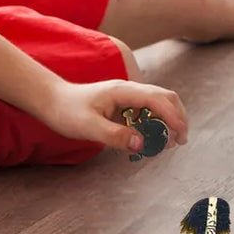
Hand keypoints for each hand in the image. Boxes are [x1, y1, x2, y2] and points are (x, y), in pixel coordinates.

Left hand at [36, 78, 189, 152]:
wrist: (51, 101)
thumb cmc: (67, 112)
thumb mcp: (88, 127)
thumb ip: (115, 135)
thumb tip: (142, 144)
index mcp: (124, 91)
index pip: (158, 99)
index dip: (173, 116)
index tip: (180, 135)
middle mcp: (129, 90)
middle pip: (164, 97)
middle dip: (177, 117)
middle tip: (181, 140)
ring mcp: (127, 96)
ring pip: (157, 103)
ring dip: (167, 121)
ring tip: (168, 143)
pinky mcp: (123, 104)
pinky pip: (145, 111)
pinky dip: (154, 123)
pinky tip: (149, 138)